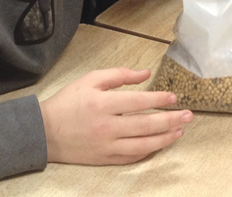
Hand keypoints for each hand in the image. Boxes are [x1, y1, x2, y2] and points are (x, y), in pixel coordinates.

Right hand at [40, 67, 191, 164]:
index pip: (138, 102)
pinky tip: (159, 144)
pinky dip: (148, 152)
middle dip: (170, 120)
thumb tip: (145, 73)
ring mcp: (106, 146)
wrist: (43, 132)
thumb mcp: (90, 80)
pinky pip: (131, 158)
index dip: (158, 99)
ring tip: (179, 131)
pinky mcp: (104, 159)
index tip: (174, 97)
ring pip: (142, 145)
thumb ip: (119, 75)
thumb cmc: (67, 103)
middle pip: (145, 125)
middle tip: (188, 115)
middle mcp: (106, 127)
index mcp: (102, 104)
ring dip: (164, 138)